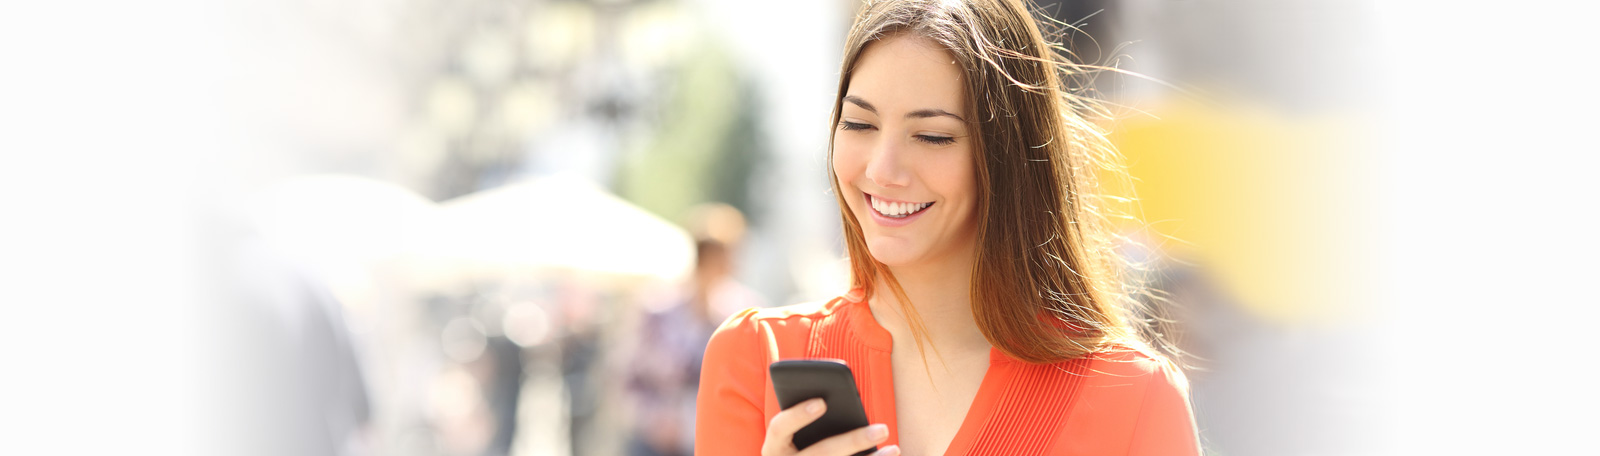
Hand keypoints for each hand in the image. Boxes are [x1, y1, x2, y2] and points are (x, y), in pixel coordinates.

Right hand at [760, 398, 899, 455]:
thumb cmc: (795, 448)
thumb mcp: (791, 437)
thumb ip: (805, 420)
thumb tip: (836, 402)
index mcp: (773, 449)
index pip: (778, 428)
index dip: (798, 415)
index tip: (822, 402)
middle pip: (821, 454)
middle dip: (854, 441)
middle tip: (882, 429)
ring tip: (893, 448)